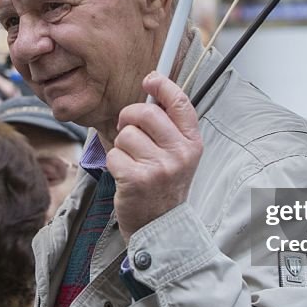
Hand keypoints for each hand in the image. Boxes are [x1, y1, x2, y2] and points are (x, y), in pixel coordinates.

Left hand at [107, 72, 203, 241]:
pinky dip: (114, 164)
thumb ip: (169, 126)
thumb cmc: (164, 185)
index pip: (180, 103)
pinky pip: (114, 155)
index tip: (150, 79)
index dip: (163, 85)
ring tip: (132, 163)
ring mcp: (160, 167)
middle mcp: (180, 154)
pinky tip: (126, 177)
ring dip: (122, 147)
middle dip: (128, 118)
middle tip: (129, 132)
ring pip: (126, 134)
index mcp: (192, 143)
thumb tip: (153, 88)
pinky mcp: (137, 180)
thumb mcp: (178, 155)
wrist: (160, 227)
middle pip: (145, 113)